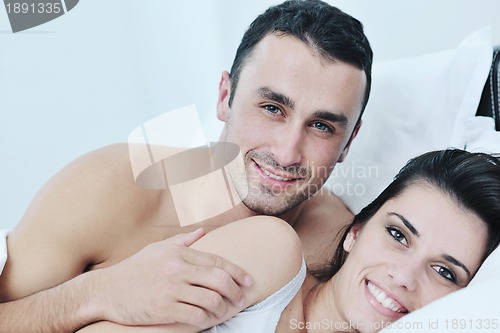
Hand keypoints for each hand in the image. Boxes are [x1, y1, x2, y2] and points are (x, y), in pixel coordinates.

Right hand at [90, 229, 252, 328]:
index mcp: (178, 253)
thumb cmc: (133, 269)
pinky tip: (207, 320)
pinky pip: (195, 315)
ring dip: (222, 308)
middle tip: (241, 299)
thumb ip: (182, 241)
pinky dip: (205, 320)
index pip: (216, 261)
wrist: (105, 290)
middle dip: (236, 291)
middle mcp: (176, 269)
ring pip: (210, 299)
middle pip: (218, 279)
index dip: (237, 272)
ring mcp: (170, 289)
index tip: (249, 281)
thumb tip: (202, 232)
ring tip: (225, 311)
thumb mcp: (156, 249)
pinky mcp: (163, 308)